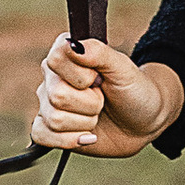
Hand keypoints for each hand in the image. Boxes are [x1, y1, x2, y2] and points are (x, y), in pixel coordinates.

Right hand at [30, 40, 184, 159]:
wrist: (143, 123)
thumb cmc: (134, 91)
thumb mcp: (124, 69)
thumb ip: (98, 52)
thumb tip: (72, 44)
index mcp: (66, 54)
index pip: (56, 60)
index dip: (82, 76)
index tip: (99, 78)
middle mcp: (53, 77)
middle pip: (57, 95)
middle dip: (91, 103)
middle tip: (103, 99)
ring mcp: (49, 104)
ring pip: (54, 119)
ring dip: (86, 122)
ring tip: (97, 114)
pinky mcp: (50, 129)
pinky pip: (41, 136)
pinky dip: (69, 140)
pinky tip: (87, 135)